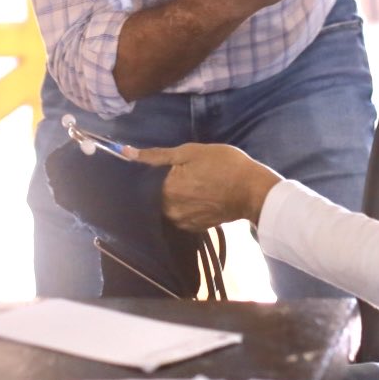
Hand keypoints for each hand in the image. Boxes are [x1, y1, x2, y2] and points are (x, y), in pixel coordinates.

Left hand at [127, 143, 282, 229]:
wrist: (252, 190)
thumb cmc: (223, 164)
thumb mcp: (189, 152)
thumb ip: (157, 155)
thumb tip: (126, 152)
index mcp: (165, 191)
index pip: (143, 183)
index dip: (147, 174)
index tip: (152, 167)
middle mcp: (170, 211)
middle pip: (154, 196)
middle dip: (159, 185)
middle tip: (175, 173)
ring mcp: (183, 222)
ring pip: (168, 207)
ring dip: (172, 197)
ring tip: (186, 184)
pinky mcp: (196, 228)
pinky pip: (181, 215)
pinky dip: (184, 206)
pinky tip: (195, 196)